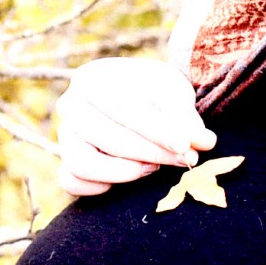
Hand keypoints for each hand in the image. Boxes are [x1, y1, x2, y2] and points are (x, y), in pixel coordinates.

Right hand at [52, 57, 214, 196]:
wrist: (143, 104)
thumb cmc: (157, 96)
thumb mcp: (174, 93)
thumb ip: (185, 116)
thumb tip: (201, 142)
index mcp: (92, 78)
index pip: (122, 108)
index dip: (156, 130)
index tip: (185, 145)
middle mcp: (70, 105)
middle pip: (108, 138)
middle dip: (153, 153)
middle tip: (187, 159)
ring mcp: (64, 137)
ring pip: (84, 163)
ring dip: (125, 172)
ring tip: (154, 166)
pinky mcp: (65, 165)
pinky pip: (73, 183)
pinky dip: (100, 186)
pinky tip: (131, 176)